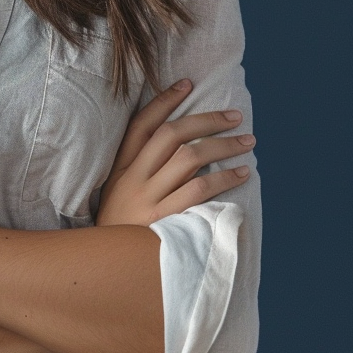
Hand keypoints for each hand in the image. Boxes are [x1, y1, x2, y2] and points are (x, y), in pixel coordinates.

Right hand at [95, 80, 253, 227]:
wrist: (106, 269)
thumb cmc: (120, 230)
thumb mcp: (118, 194)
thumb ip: (139, 170)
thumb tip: (178, 144)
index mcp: (120, 168)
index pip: (141, 124)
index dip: (164, 101)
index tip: (187, 83)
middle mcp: (133, 178)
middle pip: (171, 135)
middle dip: (206, 120)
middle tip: (234, 116)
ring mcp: (148, 199)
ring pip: (190, 158)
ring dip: (223, 145)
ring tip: (247, 141)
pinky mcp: (163, 221)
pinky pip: (198, 191)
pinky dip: (223, 178)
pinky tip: (241, 173)